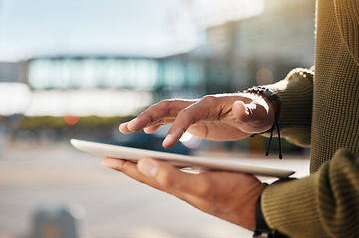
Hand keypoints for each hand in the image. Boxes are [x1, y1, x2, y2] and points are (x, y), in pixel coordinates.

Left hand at [101, 157, 267, 229]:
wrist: (254, 203)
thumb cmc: (231, 195)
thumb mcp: (201, 186)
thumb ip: (172, 177)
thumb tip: (143, 163)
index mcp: (174, 185)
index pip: (142, 173)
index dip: (122, 165)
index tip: (102, 158)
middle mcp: (177, 185)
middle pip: (146, 173)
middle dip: (126, 164)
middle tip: (109, 157)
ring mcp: (188, 183)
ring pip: (158, 172)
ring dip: (142, 165)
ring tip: (131, 159)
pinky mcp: (199, 180)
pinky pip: (173, 171)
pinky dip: (162, 165)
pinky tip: (163, 163)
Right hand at [119, 93, 275, 146]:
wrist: (257, 111)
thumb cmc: (258, 113)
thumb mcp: (257, 114)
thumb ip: (247, 111)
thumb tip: (239, 106)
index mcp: (210, 104)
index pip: (187, 114)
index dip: (176, 128)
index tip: (166, 145)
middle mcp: (198, 105)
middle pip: (167, 107)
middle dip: (147, 117)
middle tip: (128, 128)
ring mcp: (194, 111)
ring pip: (164, 112)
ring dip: (145, 119)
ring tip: (126, 128)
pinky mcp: (194, 118)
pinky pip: (170, 119)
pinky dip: (157, 123)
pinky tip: (147, 132)